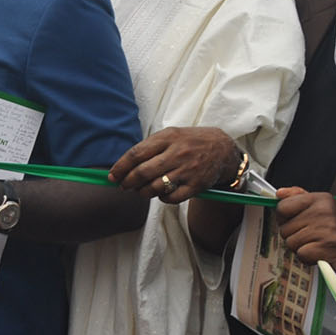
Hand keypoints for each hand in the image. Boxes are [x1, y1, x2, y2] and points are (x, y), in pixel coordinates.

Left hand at [109, 127, 242, 203]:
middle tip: (124, 186)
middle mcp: (177, 153)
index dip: (120, 167)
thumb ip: (149, 148)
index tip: (112, 176)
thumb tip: (123, 166)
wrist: (223, 149)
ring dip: (142, 192)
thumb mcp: (171, 136)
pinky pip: (171, 198)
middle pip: (142, 173)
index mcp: (168, 138)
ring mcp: (187, 170)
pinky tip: (161, 194)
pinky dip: (161, 198)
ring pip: (154, 187)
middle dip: (128, 183)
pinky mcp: (196, 185)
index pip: (136, 154)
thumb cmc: (189, 142)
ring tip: (141, 191)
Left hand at [275, 187, 335, 267]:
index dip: (284, 217)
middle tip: (310, 235)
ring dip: (299, 246)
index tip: (296, 220)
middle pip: (284, 228)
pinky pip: (301, 254)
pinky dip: (307, 257)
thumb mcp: (318, 206)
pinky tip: (319, 252)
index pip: (283, 207)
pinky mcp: (328, 247)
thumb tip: (279, 193)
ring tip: (315, 243)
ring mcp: (328, 229)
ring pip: (290, 242)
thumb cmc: (330, 227)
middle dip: (293, 234)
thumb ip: (297, 197)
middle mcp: (326, 211)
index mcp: (321, 199)